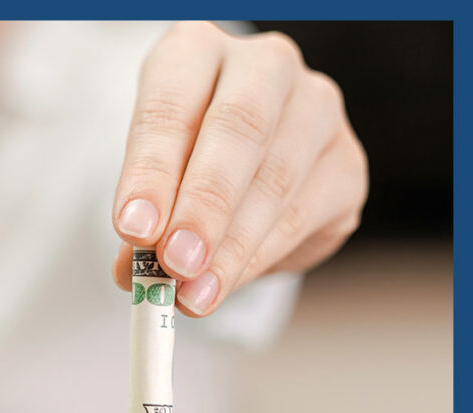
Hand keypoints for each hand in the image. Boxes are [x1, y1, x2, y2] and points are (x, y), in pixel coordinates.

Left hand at [112, 21, 367, 315]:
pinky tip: (224, 285)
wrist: (239, 163)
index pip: (171, 106)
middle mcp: (263, 66)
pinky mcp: (346, 163)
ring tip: (192, 295)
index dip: (151, 171)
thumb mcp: (149, 180)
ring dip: (230, 248)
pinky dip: (257, 258)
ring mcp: (315, 109)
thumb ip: (142, 224)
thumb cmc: (180, 161)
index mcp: (195, 52)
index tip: (133, 229)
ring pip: (274, 180)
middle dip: (202, 207)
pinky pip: (302, 216)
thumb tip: (133, 274)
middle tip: (174, 263)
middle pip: (237, 130)